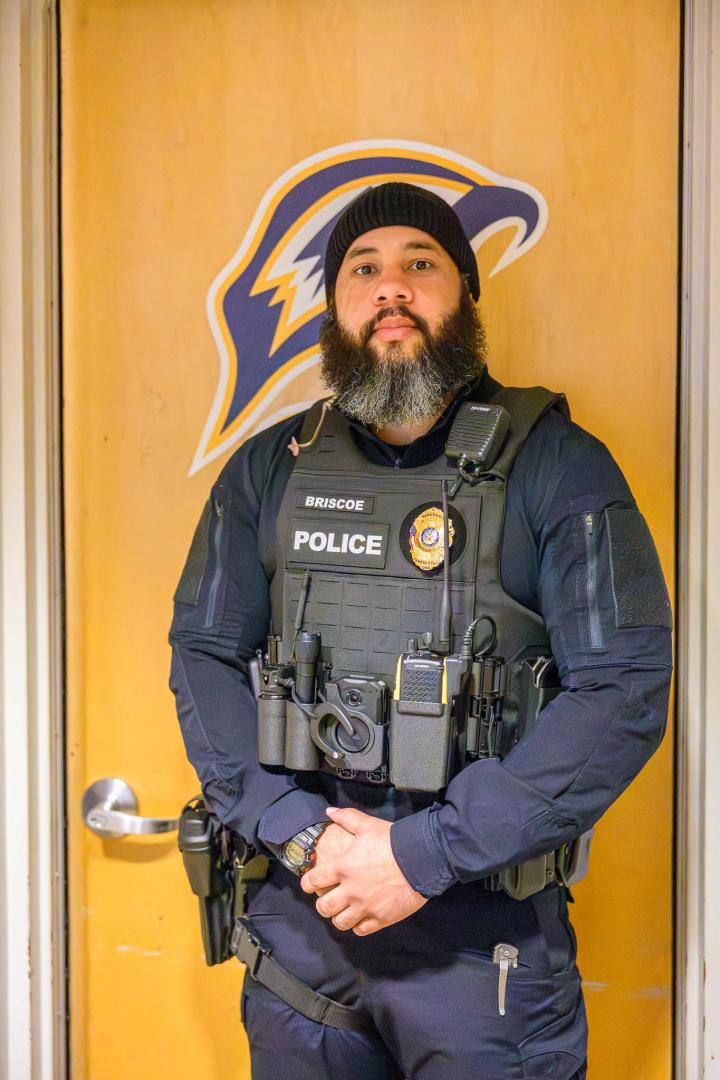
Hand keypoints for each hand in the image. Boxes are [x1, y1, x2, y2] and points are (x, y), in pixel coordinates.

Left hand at [300, 806, 426, 935]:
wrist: (420, 859)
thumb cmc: (393, 841)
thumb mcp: (367, 825)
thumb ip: (347, 818)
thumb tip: (330, 811)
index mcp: (343, 868)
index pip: (313, 881)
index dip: (308, 884)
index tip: (310, 884)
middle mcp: (351, 890)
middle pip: (324, 907)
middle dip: (323, 905)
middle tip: (328, 900)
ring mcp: (365, 906)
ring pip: (341, 923)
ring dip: (339, 917)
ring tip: (344, 911)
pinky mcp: (381, 918)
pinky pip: (361, 930)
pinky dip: (358, 926)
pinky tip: (361, 918)